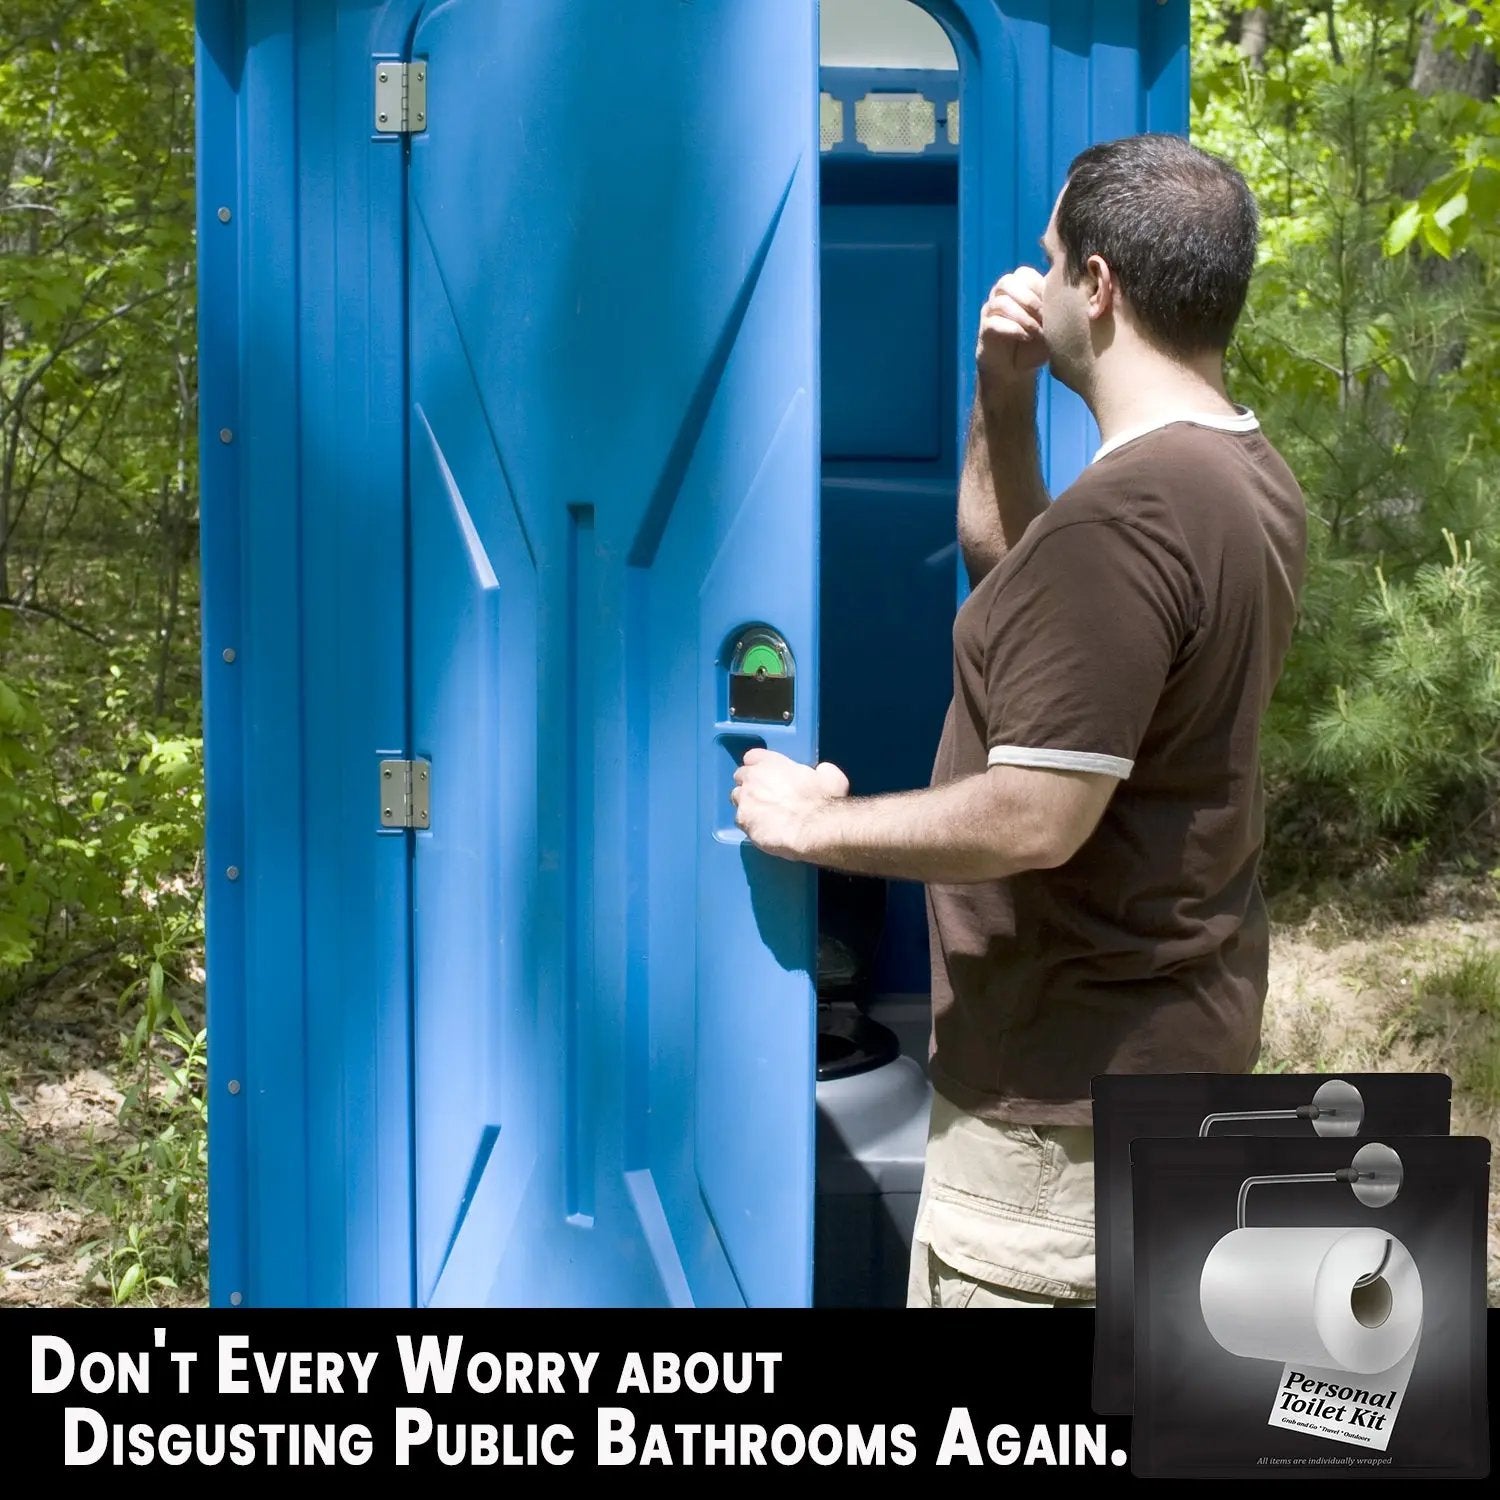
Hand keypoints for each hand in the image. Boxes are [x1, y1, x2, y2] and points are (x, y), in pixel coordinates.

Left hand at [730, 749, 848, 860]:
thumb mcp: (831, 776)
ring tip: (762, 815)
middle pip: (741, 776)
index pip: (752, 757)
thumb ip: (820, 771)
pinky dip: (749, 824)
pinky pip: (740, 821)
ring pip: (737, 798)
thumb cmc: (823, 801)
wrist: (814, 827)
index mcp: (771, 762)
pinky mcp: (742, 821)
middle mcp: (753, 777)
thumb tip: (821, 772)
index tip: (766, 775)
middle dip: (750, 785)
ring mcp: (745, 799)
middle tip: (765, 796)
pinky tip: (762, 830)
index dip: (758, 766)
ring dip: (747, 804)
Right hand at [976, 266, 1048, 383]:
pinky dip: (1013, 329)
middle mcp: (1000, 296)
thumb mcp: (1052, 326)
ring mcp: (990, 312)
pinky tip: (1026, 337)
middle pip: (1007, 282)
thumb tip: (1077, 301)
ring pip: (1000, 302)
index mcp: (1017, 288)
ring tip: (1037, 331)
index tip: (1052, 304)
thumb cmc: (1036, 344)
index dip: (1038, 286)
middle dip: (1029, 299)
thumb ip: (1059, 310)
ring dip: (1023, 316)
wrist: (1015, 370)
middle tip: (1044, 317)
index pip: (1023, 274)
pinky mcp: (984, 330)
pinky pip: (993, 323)